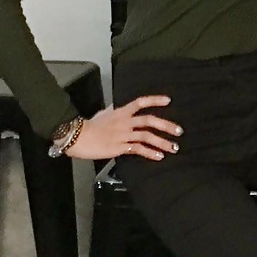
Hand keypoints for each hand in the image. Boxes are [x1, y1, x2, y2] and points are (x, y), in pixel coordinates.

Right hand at [67, 96, 181, 159]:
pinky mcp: (120, 147)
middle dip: (166, 125)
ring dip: (162, 142)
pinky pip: (138, 149)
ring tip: (174, 148)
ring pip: (147, 136)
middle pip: (149, 120)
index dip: (155, 100)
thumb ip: (116, 112)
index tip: (168, 101)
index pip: (140, 102)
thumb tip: (120, 110)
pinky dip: (150, 153)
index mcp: (121, 112)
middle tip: (179, 131)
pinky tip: (159, 156)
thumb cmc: (89, 126)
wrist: (78, 136)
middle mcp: (124, 121)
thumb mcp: (104, 114)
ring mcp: (123, 134)